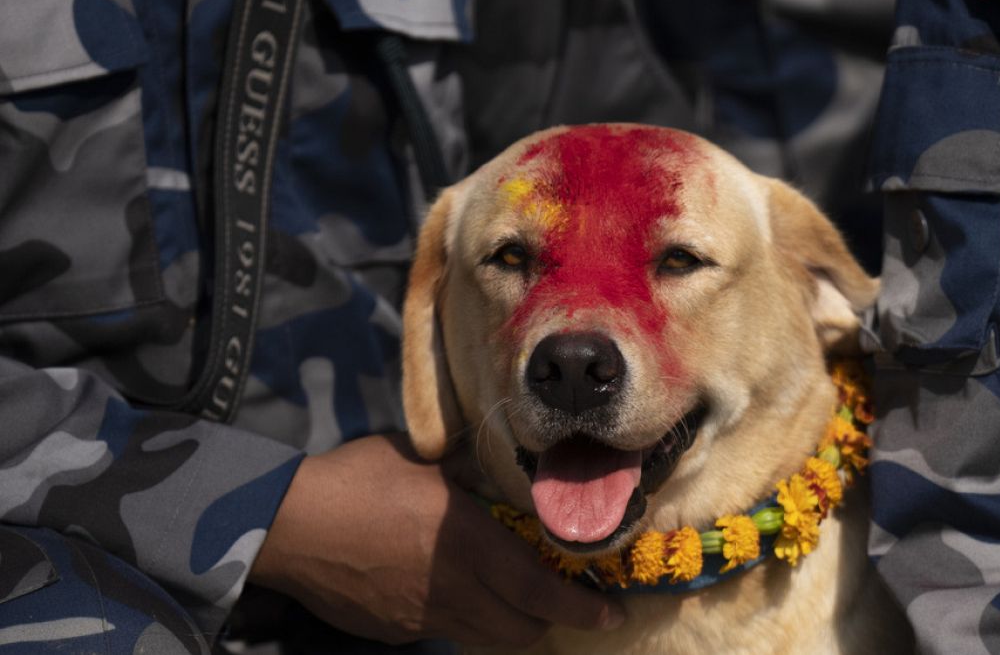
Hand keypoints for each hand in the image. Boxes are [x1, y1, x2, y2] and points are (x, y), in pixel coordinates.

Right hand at [249, 433, 624, 646]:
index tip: (613, 611)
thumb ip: (473, 469)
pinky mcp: (394, 630)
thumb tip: (505, 467)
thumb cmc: (360, 479)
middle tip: (563, 598)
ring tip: (512, 597)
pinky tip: (453, 589)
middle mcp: (454, 591)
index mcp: (469, 545)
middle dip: (552, 620)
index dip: (583, 607)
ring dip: (511, 624)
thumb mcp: (426, 460)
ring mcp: (422, 617)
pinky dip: (466, 619)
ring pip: (486, 638)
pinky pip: (446, 632)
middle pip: (522, 630)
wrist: (289, 525)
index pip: (542, 592)